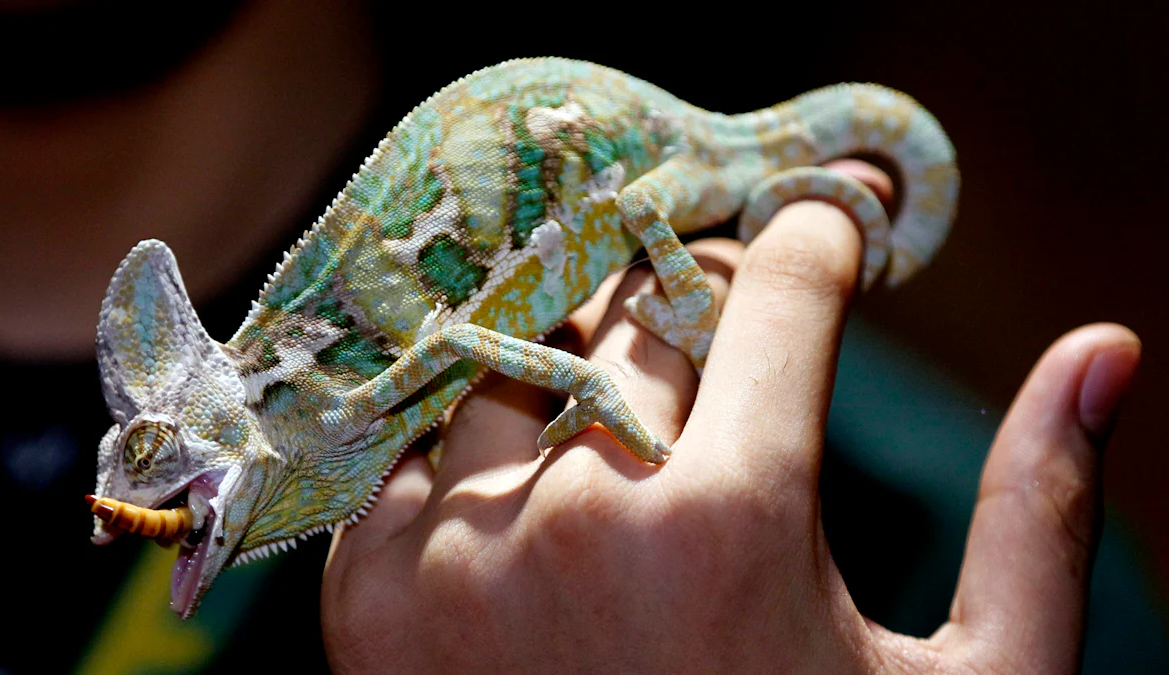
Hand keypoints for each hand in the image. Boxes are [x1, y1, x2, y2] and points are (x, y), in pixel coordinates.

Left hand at [321, 161, 1139, 672]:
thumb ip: (1032, 514)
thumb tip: (1099, 353)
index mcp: (734, 522)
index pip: (777, 288)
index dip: (820, 238)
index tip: (831, 231)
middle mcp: (577, 518)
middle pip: (640, 304)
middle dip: (705, 293)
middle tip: (735, 328)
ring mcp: (453, 555)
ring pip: (520, 357)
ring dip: (586, 361)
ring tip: (633, 422)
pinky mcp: (363, 600)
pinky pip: (416, 444)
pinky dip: (477, 440)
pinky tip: (534, 486)